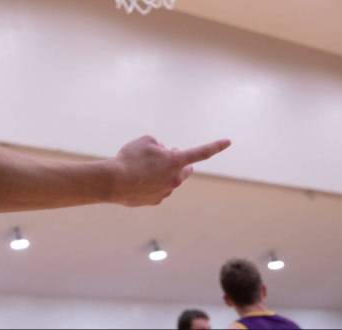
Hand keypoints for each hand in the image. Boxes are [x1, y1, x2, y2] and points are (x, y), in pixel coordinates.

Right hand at [111, 135, 230, 206]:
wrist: (113, 182)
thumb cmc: (129, 158)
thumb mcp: (145, 140)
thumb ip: (159, 145)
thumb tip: (163, 155)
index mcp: (176, 161)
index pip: (201, 152)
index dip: (216, 146)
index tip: (228, 142)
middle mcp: (175, 178)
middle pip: (186, 169)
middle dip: (179, 163)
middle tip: (166, 157)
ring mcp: (166, 191)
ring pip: (169, 179)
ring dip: (160, 172)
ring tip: (140, 168)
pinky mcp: (155, 201)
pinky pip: (157, 189)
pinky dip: (150, 183)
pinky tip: (136, 180)